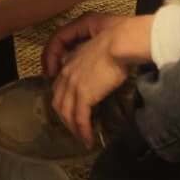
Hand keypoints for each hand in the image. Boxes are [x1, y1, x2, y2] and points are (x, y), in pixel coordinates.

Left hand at [44, 13, 152, 147]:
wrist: (121, 41)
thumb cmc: (115, 38)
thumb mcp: (97, 48)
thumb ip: (93, 56)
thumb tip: (101, 68)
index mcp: (70, 60)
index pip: (59, 84)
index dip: (62, 99)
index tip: (70, 109)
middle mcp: (67, 73)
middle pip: (58, 100)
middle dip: (65, 117)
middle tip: (74, 128)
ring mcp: (73, 85)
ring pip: (66, 112)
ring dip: (73, 128)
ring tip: (81, 138)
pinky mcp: (84, 95)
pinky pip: (80, 119)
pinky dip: (83, 132)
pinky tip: (88, 141)